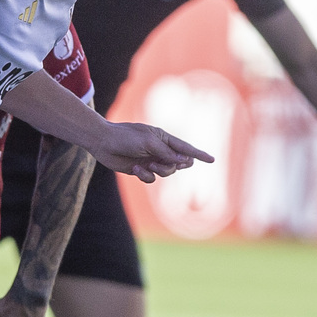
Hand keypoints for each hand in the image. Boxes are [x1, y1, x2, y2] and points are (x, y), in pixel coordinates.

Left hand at [95, 122, 213, 182]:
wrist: (103, 142)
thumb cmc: (126, 137)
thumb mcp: (148, 143)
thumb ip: (166, 152)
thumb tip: (181, 161)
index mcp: (164, 138)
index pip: (186, 147)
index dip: (199, 154)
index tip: (212, 160)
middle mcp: (160, 150)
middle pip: (179, 163)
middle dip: (175, 165)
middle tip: (166, 162)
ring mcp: (151, 160)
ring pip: (166, 172)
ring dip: (159, 170)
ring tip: (147, 164)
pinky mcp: (141, 170)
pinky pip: (151, 178)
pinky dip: (145, 175)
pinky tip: (135, 168)